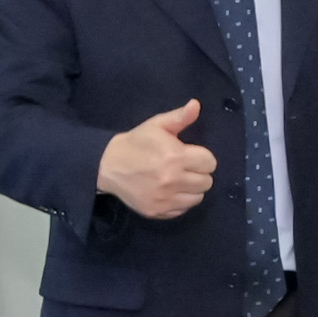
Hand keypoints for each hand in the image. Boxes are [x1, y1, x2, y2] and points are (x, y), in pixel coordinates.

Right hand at [98, 99, 218, 219]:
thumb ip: (179, 117)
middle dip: (199, 173)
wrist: (108, 165)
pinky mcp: (158, 211)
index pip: (210, 163)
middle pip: (207, 181)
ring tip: (179, 180)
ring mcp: (165, 198)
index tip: (191, 155)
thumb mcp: (157, 125)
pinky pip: (183, 209)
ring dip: (192, 189)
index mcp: (176, 157)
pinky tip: (170, 191)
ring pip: (198, 197)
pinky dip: (180, 201)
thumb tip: (196, 105)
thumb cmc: (136, 143)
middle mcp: (173, 180)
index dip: (203, 158)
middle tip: (185, 168)